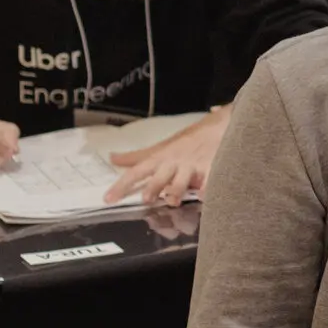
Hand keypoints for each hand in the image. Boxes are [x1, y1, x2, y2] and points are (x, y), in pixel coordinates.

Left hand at [105, 106, 226, 204]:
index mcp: (160, 159)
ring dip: (176, 191)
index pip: (136, 172)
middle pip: (160, 176)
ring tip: (172, 201)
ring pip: (182, 180)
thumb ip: (136, 157)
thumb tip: (112, 158)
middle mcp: (174, 163)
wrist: (219, 127)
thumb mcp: (160, 148)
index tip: (107, 199)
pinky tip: (204, 195)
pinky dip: (207, 188)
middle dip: (153, 187)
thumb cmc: (186, 142)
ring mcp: (193, 166)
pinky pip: (209, 180)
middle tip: (146, 198)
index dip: (121, 185)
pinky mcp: (211, 169)